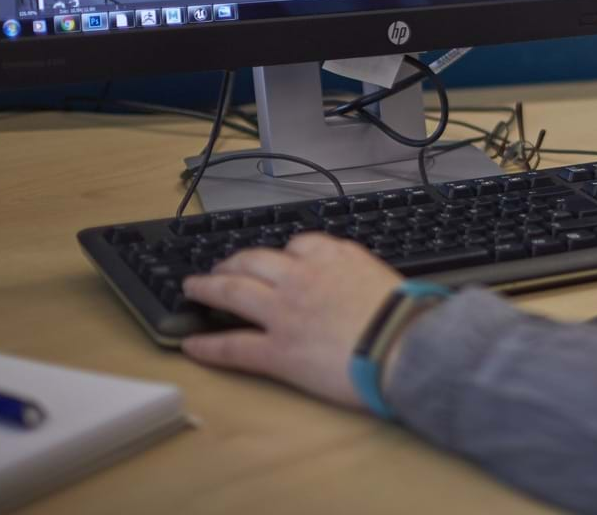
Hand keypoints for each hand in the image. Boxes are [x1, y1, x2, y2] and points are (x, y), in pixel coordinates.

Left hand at [181, 233, 402, 408]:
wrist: (401, 343)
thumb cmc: (405, 316)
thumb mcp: (386, 277)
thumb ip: (363, 274)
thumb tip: (364, 283)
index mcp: (333, 257)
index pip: (298, 245)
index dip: (281, 253)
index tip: (275, 257)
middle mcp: (301, 277)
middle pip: (255, 260)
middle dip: (234, 261)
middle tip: (221, 266)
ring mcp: (284, 312)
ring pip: (234, 291)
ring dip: (209, 286)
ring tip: (194, 286)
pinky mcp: (277, 351)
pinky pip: (234, 346)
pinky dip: (209, 346)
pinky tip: (191, 344)